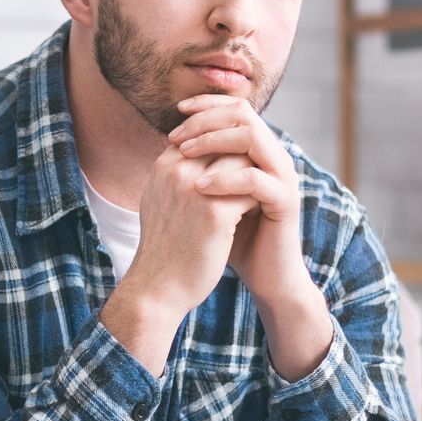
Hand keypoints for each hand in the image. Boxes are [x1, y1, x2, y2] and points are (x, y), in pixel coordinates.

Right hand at [111, 141, 257, 323]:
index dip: (229, 142)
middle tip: (264, 170)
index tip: (245, 159)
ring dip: (257, 173)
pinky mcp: (215, 213)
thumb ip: (177, 174)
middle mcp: (177, 171)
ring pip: (243, 161)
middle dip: (248, 153)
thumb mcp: (160, 200)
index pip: (206, 133)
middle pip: (226, 140)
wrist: (157, 287)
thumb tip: (198, 155)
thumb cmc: (163, 247)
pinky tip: (262, 210)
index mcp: (165, 165)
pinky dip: (259, 197)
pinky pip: (251, 190)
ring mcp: (195, 189)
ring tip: (264, 188)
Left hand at [167, 94, 332, 375]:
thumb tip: (171, 141)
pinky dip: (225, 178)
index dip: (207, 104)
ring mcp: (282, 178)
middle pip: (245, 114)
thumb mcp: (210, 196)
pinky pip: (256, 179)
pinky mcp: (285, 202)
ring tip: (184, 154)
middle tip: (176, 136)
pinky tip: (199, 187)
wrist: (265, 275)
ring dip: (214, 141)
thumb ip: (201, 168)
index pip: (236, 108)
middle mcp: (274, 158)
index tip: (177, 112)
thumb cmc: (234, 237)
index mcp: (259, 152)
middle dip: (206, 120)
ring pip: (253, 138)